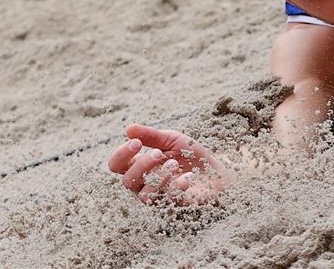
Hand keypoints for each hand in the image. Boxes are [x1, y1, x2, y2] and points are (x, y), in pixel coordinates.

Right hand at [107, 124, 229, 204]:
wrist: (217, 172)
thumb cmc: (191, 155)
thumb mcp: (172, 139)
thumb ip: (151, 135)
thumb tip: (128, 128)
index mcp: (141, 165)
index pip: (117, 165)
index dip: (121, 155)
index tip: (137, 143)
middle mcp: (145, 183)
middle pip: (127, 181)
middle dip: (142, 165)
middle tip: (159, 153)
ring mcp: (159, 195)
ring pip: (144, 195)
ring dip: (158, 177)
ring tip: (174, 164)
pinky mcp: (174, 205)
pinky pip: (167, 200)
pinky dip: (176, 186)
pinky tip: (188, 177)